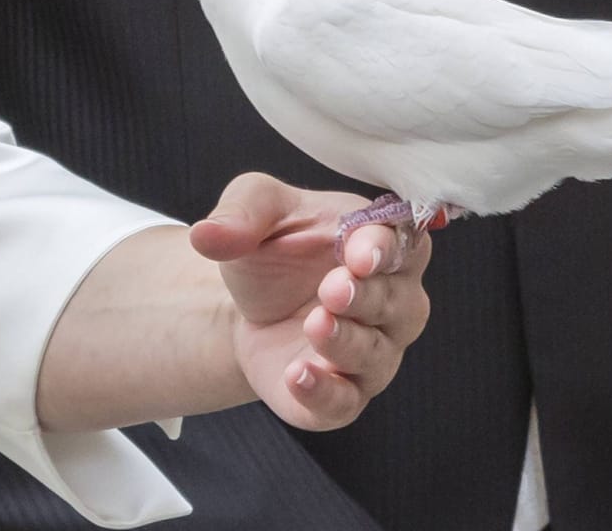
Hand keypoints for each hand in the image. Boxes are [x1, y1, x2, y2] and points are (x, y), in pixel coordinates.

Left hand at [190, 173, 432, 430]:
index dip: (388, 247)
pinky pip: (344, 402)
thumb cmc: (275, 247)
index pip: (405, 243)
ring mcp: (372, 352)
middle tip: (332, 288)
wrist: (248, 306)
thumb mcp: (256, 208)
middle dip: (368, 296)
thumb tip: (206, 234)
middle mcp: (392, 301)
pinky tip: (297, 375)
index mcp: (382, 244)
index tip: (362, 252)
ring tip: (314, 325)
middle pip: (399, 301)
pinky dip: (324, 392)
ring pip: (376, 355)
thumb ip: (242, 212)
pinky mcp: (342, 395)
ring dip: (347, 342)